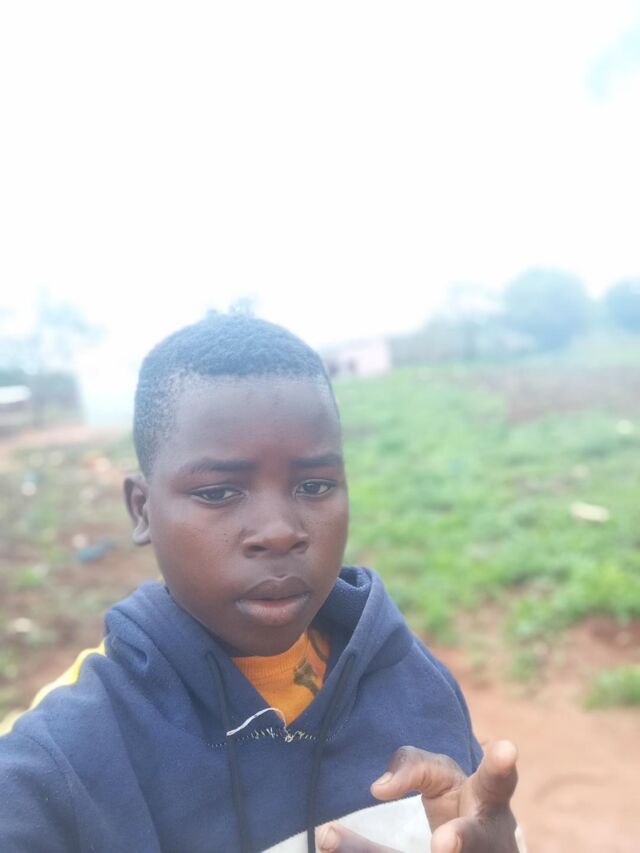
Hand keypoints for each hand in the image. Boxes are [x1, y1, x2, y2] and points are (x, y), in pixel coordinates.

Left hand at [316, 740, 519, 852]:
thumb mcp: (443, 777)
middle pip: (476, 842)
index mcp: (489, 804)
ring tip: (331, 837)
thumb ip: (414, 766)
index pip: (497, 782)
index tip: (506, 747)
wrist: (475, 852)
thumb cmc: (460, 806)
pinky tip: (325, 842)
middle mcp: (485, 841)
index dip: (502, 766)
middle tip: (442, 843)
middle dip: (462, 841)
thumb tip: (378, 787)